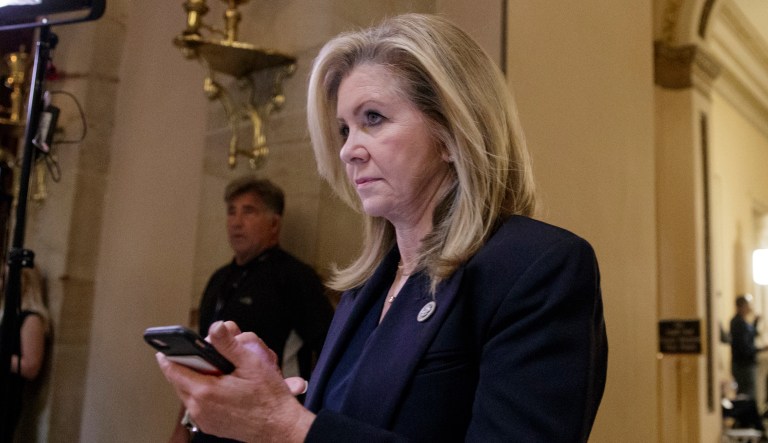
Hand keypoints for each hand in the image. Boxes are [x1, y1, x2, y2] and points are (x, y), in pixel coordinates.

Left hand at [156, 321, 314, 441]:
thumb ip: (228, 344)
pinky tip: (219, 386)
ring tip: (212, 370)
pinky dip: (202, 394)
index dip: (168, 357)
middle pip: (178, 382)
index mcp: (205, 391)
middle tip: (200, 356)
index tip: (164, 349)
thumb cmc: (269, 398)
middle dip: (185, 367)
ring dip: (194, 380)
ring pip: (188, 394)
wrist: (279, 426)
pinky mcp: (210, 426)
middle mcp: (200, 408)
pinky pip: (197, 406)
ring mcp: (204, 419)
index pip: (173, 371)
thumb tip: (215, 328)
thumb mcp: (251, 363)